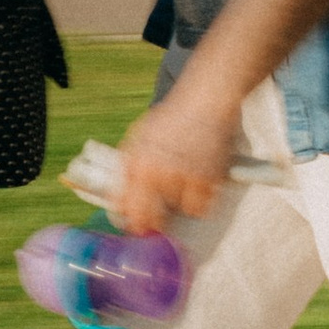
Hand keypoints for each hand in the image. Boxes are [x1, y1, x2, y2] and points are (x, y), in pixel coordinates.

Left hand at [111, 81, 243, 232]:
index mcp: (136, 164)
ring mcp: (184, 178)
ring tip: (181, 189)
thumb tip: (119, 197)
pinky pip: (201, 209)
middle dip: (153, 223)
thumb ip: (128, 167)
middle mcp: (158, 174)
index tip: (133, 226)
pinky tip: (198, 188)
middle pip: (150, 219)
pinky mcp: (209, 181)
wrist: (205, 102)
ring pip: (178, 214)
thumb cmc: (172, 117)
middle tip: (157, 221)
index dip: (128, 221)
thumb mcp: (139, 138)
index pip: (125, 207)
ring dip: (179, 207)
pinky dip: (200, 203)